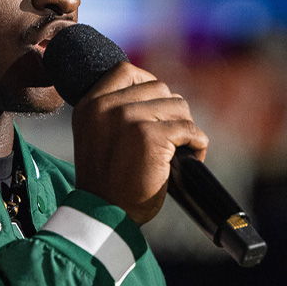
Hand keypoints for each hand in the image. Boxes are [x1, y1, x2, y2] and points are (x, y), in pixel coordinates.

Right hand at [72, 62, 207, 224]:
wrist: (104, 214)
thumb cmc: (105, 183)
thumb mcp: (96, 136)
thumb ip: (114, 111)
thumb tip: (159, 94)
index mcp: (89, 105)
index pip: (125, 71)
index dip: (148, 85)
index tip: (156, 109)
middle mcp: (107, 106)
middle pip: (159, 88)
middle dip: (171, 112)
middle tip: (170, 139)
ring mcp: (129, 118)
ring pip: (178, 106)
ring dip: (185, 128)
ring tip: (178, 150)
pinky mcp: (151, 136)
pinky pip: (189, 129)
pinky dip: (197, 145)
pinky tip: (190, 158)